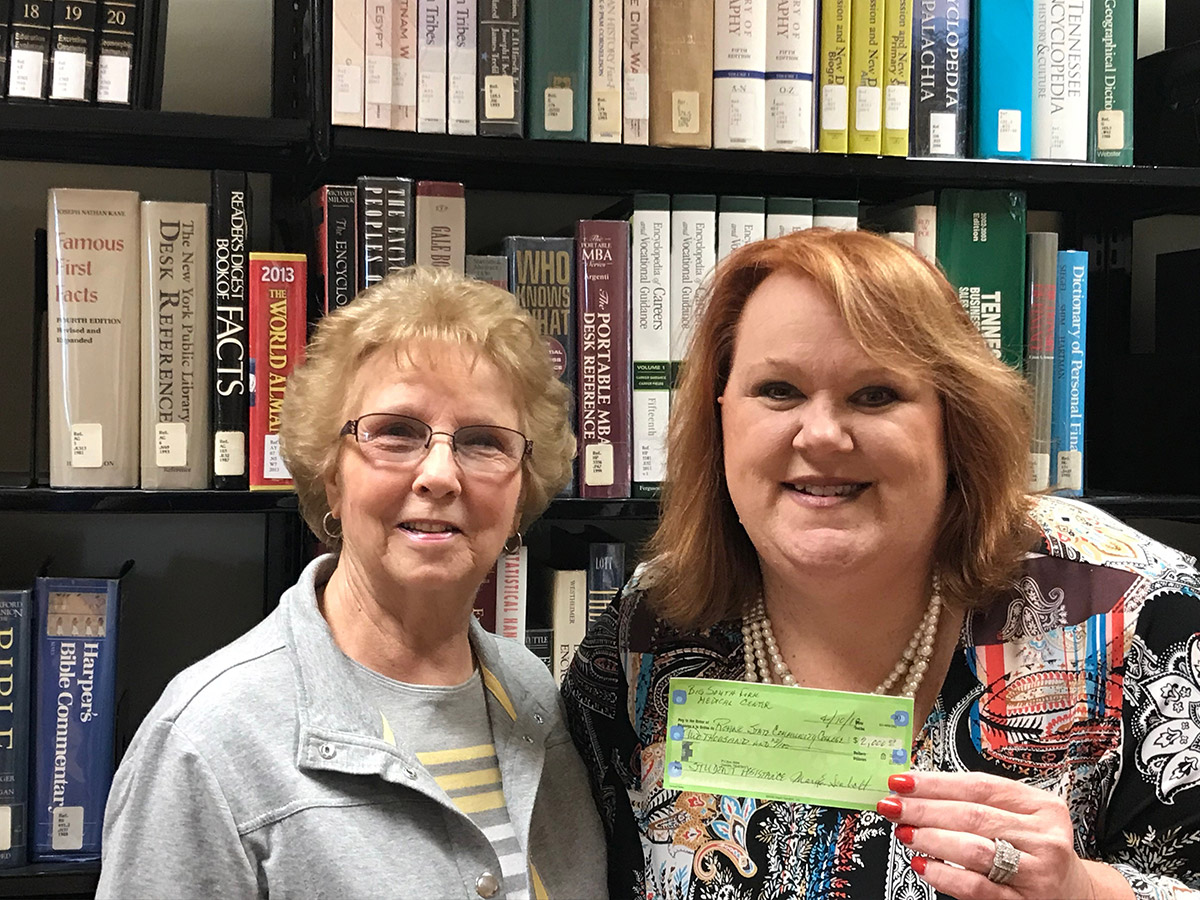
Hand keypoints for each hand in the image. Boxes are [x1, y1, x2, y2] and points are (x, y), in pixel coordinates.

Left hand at [876, 771, 1132, 899]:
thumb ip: (980, 804)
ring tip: (904, 832)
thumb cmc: (1037, 851)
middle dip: (925, 809)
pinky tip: (923, 864)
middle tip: (892, 806)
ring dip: (931, 839)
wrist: (1077, 896)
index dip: (936, 782)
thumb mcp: (1022, 819)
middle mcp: (1045, 837)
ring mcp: (1037, 873)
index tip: (901, 780)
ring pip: (975, 849)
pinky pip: (977, 887)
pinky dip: (944, 875)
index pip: (980, 786)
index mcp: (1042, 806)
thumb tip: (919, 790)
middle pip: (973, 815)